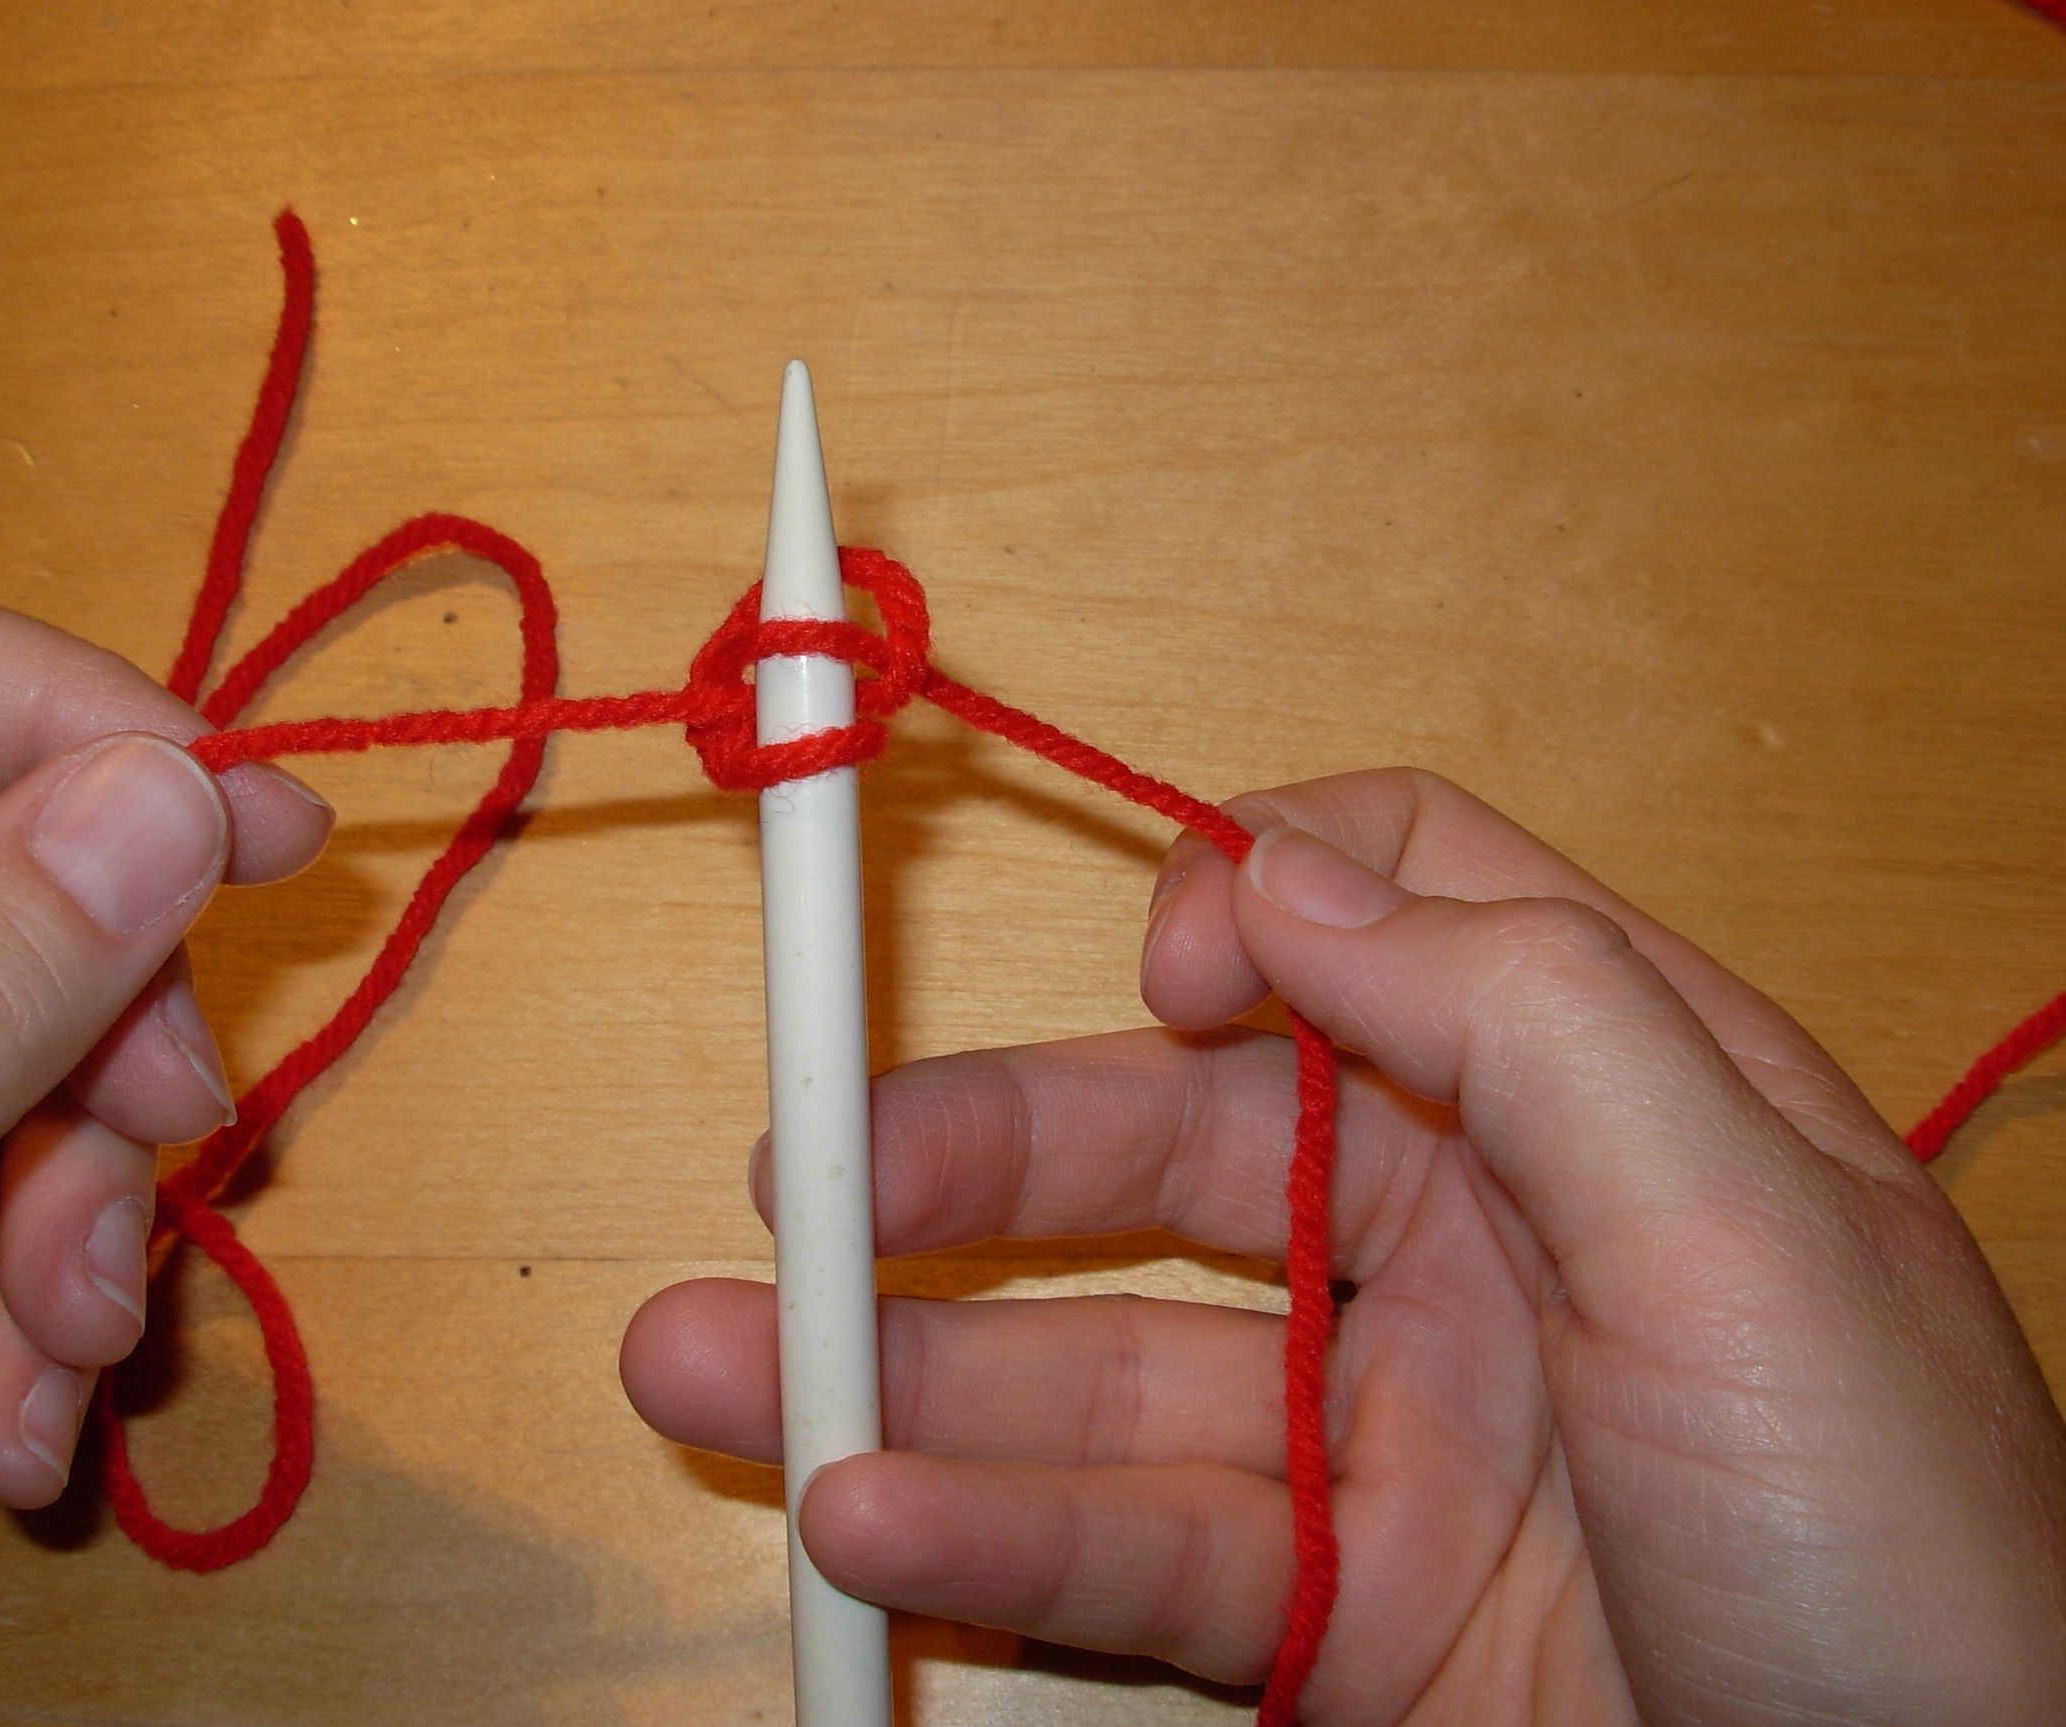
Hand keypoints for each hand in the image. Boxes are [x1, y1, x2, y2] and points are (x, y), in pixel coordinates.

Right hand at [622, 768, 2065, 1723]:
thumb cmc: (1909, 1558)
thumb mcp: (1746, 1235)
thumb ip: (1521, 1012)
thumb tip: (1273, 867)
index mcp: (1597, 1099)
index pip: (1382, 913)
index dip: (1241, 909)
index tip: (1154, 983)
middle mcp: (1478, 1246)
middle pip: (1175, 1146)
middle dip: (971, 1158)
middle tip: (797, 1178)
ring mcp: (1393, 1441)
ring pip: (1110, 1365)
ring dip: (912, 1365)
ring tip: (723, 1367)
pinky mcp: (1339, 1621)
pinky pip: (1131, 1555)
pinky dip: (987, 1539)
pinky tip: (872, 1522)